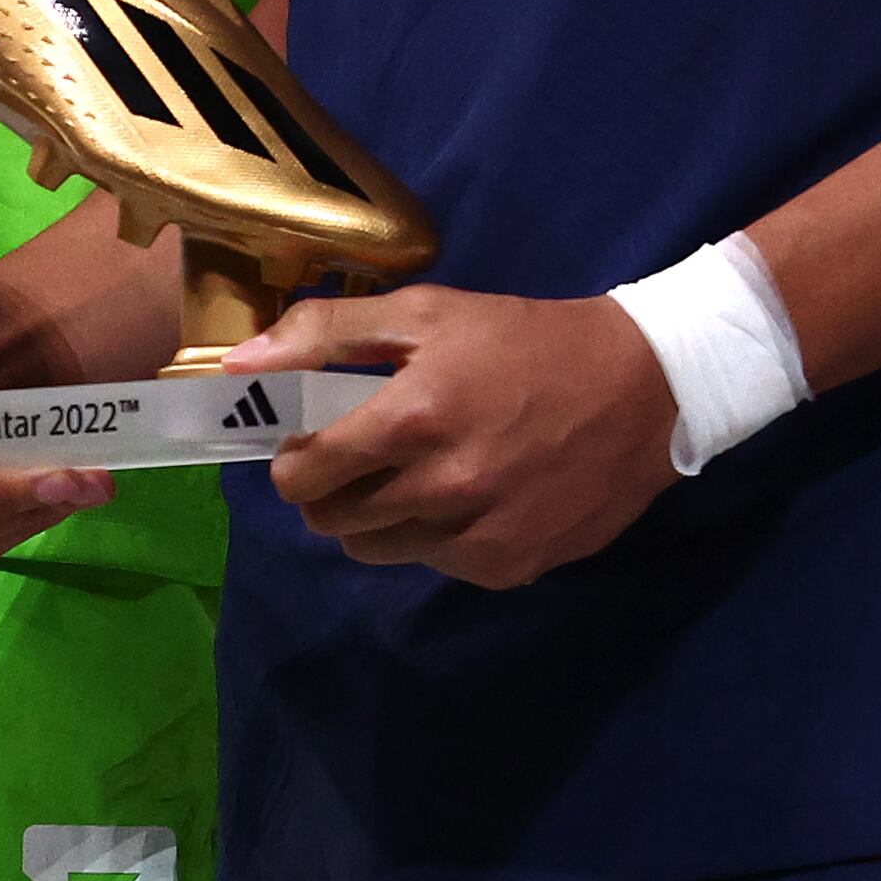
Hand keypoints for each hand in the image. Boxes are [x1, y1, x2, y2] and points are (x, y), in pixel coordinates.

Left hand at [226, 284, 681, 585]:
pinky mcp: (511, 567)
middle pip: (329, 520)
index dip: (290, 458)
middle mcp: (441, 488)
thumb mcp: (425, 312)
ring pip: (375, 550)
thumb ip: (325, 333)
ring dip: (376, 516)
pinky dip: (431, 536)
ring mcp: (479, 536)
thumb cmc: (521, 340)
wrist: (641, 387)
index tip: (307, 439)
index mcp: (410, 418)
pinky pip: (432, 565)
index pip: (300, 474)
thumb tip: (239, 364)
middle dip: (328, 487)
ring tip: (414, 471)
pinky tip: (466, 494)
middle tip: (361, 453)